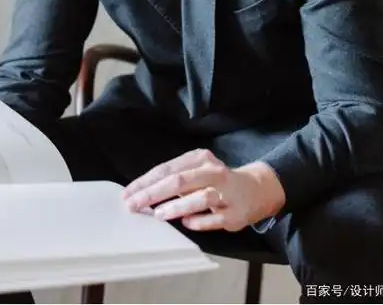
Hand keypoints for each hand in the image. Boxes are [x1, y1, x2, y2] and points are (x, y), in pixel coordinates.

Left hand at [122, 148, 285, 231]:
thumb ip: (174, 179)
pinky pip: (214, 218)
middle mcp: (213, 172)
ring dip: (177, 206)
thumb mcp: (196, 171)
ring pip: (200, 197)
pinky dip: (198, 221)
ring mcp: (225, 193)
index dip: (146, 182)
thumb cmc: (216, 181)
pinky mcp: (234, 214)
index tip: (127, 194)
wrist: (255, 189)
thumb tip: (142, 194)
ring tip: (157, 214)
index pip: (167, 169)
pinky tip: (186, 224)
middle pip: (180, 180)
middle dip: (153, 193)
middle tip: (134, 205)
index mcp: (199, 159)